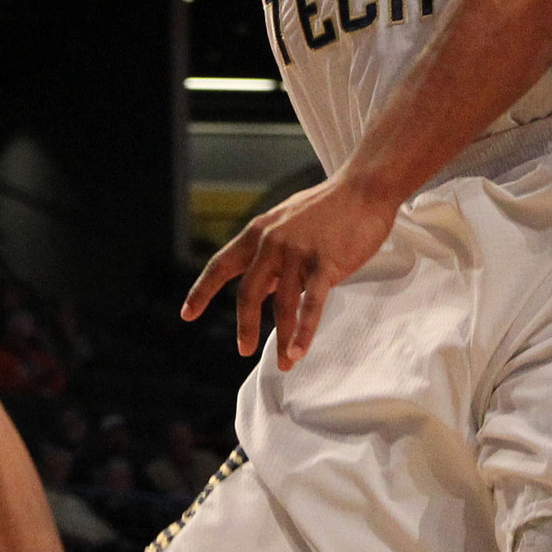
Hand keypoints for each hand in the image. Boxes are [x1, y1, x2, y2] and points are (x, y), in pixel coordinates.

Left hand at [181, 171, 397, 369]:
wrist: (364, 188)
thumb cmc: (328, 207)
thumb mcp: (287, 224)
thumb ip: (271, 255)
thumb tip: (264, 289)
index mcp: (258, 231)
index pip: (221, 264)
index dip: (201, 290)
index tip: (187, 314)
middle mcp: (272, 242)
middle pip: (247, 292)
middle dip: (245, 326)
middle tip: (244, 350)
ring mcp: (298, 252)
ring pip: (282, 305)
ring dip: (281, 338)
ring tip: (285, 363)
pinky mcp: (326, 263)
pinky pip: (311, 304)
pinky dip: (304, 331)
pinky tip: (299, 352)